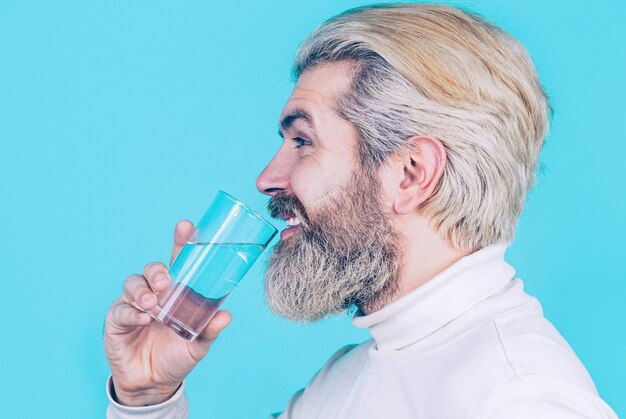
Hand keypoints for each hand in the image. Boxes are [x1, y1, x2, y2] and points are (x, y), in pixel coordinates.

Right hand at [104, 220, 231, 405]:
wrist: (154, 385)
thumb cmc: (176, 356)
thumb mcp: (198, 345)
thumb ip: (210, 330)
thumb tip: (225, 316)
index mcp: (176, 293)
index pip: (178, 262)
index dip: (181, 242)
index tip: (186, 226)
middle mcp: (155, 294)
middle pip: (153, 269)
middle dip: (157, 270)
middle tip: (165, 281)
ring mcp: (134, 305)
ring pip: (133, 283)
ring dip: (142, 290)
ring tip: (152, 305)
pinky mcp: (117, 321)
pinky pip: (121, 310)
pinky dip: (131, 312)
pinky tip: (142, 319)